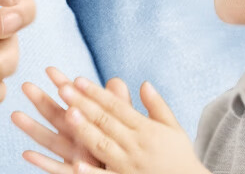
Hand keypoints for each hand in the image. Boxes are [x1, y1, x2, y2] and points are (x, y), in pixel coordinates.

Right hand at [11, 67, 133, 171]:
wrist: (128, 170)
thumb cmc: (127, 151)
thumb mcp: (127, 125)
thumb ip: (119, 104)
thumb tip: (115, 80)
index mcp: (91, 123)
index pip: (75, 101)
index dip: (63, 85)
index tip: (49, 69)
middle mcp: (79, 139)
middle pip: (57, 118)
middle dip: (41, 102)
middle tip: (25, 86)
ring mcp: (75, 156)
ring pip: (51, 142)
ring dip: (33, 129)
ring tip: (16, 115)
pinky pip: (58, 170)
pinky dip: (43, 163)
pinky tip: (26, 154)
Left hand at [17, 71, 208, 173]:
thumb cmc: (180, 156)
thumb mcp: (173, 128)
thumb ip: (157, 106)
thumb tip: (144, 83)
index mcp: (146, 129)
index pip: (116, 107)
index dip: (96, 93)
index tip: (78, 79)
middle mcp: (136, 145)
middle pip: (105, 121)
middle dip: (84, 104)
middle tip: (64, 88)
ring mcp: (129, 166)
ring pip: (102, 145)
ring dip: (84, 130)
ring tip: (67, 113)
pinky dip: (91, 172)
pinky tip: (75, 164)